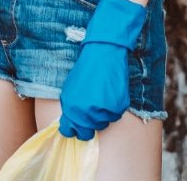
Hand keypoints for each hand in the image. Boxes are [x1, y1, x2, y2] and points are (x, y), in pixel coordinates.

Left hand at [57, 0, 145, 140]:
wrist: (104, 53)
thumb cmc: (86, 69)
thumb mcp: (70, 89)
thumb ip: (70, 108)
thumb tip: (71, 123)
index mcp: (71, 108)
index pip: (69, 131)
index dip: (73, 128)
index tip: (77, 125)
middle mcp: (86, 114)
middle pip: (87, 132)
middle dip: (88, 125)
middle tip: (92, 112)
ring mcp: (103, 111)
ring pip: (103, 123)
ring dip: (102, 115)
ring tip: (102, 97)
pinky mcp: (118, 107)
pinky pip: (115, 116)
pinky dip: (114, 108)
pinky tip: (111, 94)